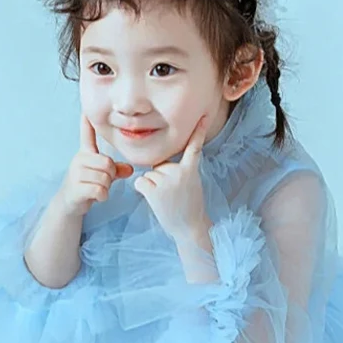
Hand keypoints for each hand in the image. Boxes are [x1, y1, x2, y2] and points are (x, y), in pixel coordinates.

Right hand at [57, 113, 133, 216]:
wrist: (68, 205)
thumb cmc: (87, 187)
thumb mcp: (102, 176)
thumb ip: (116, 169)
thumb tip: (130, 169)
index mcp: (85, 153)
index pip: (86, 135)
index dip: (86, 122)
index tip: (85, 108)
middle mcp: (79, 160)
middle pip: (108, 163)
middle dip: (110, 175)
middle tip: (100, 182)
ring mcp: (76, 173)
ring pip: (106, 178)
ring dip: (105, 188)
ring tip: (95, 189)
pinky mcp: (76, 188)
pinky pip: (101, 190)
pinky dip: (102, 196)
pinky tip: (94, 197)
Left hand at [134, 114, 210, 242]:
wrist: (190, 228)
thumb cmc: (188, 206)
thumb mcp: (190, 183)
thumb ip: (178, 170)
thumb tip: (156, 166)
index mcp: (191, 169)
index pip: (194, 146)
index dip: (199, 130)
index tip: (203, 115)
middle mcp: (180, 171)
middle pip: (159, 164)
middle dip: (161, 177)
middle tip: (172, 194)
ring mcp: (167, 180)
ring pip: (148, 174)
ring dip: (152, 186)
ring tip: (166, 199)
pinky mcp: (154, 190)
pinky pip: (140, 182)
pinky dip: (142, 191)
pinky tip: (155, 200)